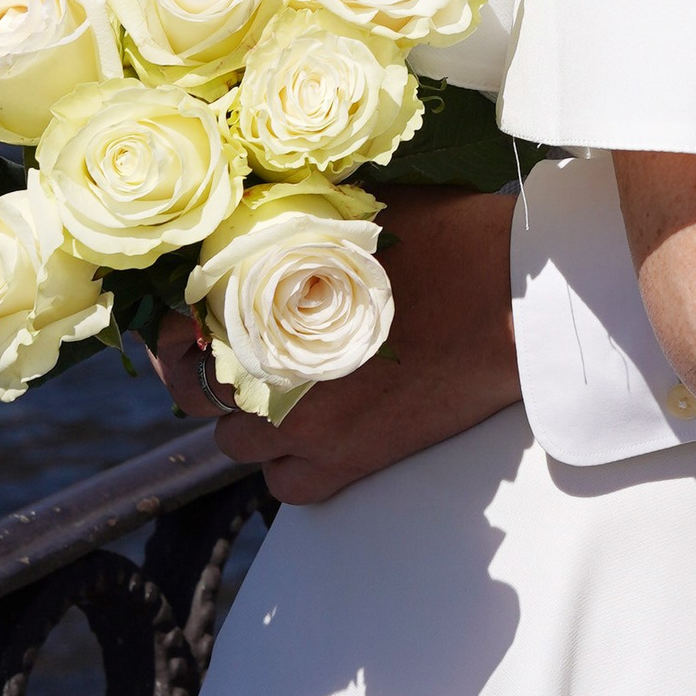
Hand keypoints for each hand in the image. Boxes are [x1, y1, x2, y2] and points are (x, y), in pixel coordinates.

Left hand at [155, 185, 521, 504]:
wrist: (520, 298)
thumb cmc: (453, 242)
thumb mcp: (361, 208)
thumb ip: (297, 220)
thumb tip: (253, 218)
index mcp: (270, 308)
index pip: (184, 329)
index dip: (175, 323)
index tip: (184, 316)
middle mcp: (278, 375)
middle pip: (198, 392)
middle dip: (201, 369)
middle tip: (218, 349)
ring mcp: (315, 427)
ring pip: (236, 443)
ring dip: (244, 417)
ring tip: (275, 386)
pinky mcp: (355, 461)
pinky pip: (287, 486)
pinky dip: (286, 465)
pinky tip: (306, 433)